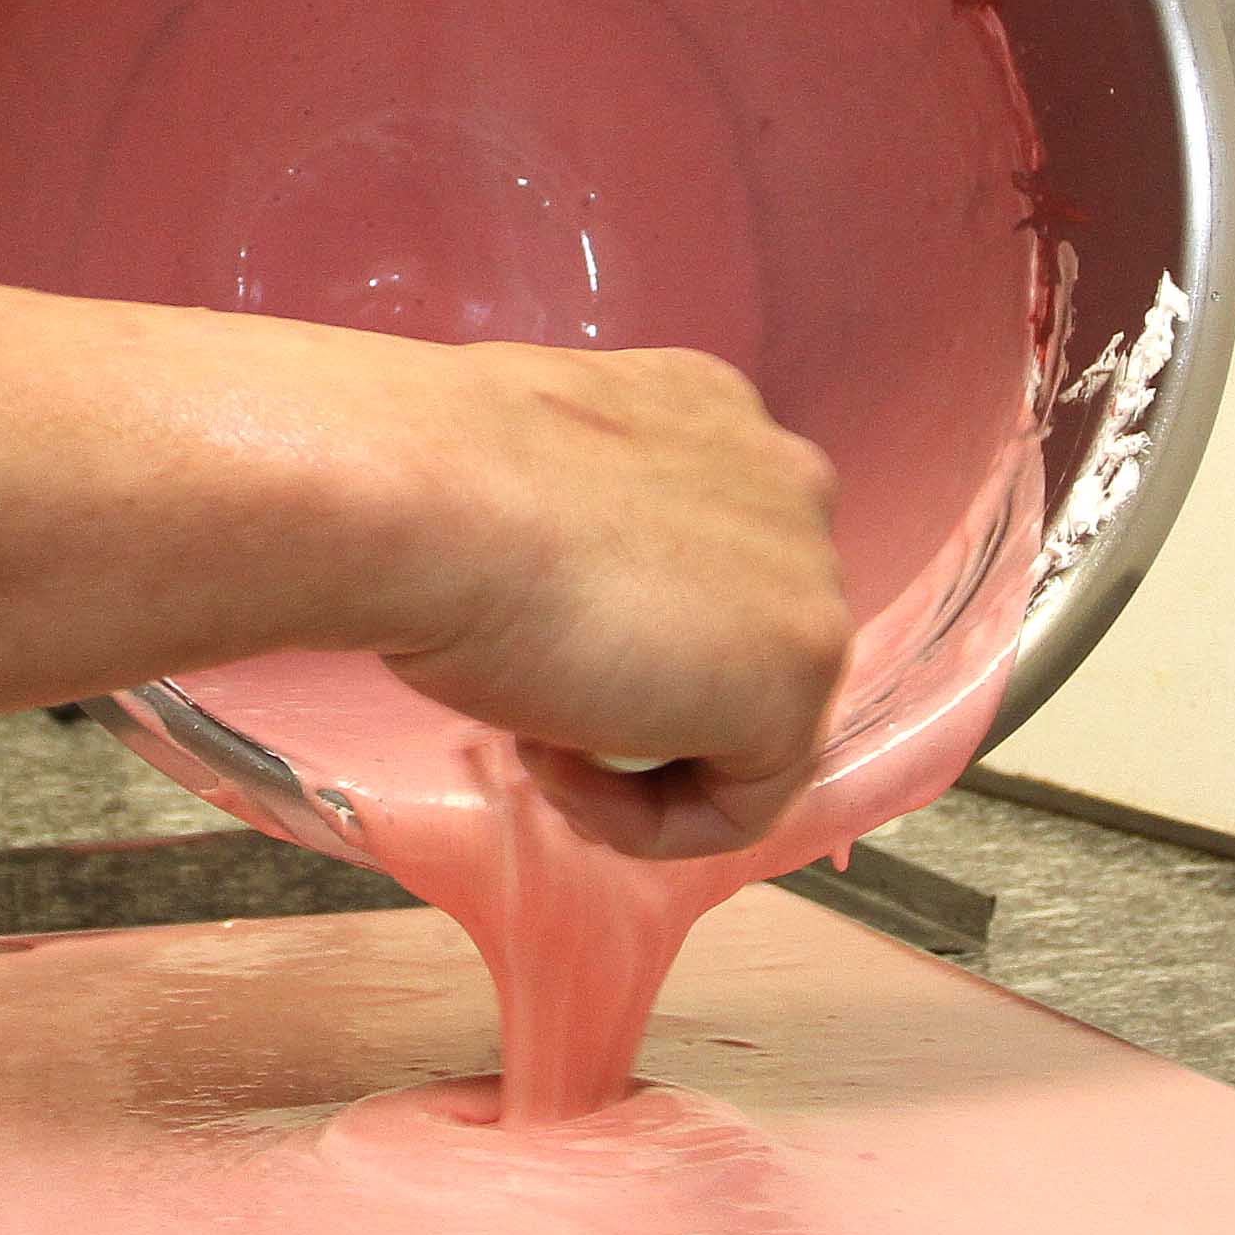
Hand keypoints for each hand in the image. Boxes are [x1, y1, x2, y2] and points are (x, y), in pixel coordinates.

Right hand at [374, 345, 853, 862]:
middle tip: (532, 701)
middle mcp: (788, 480)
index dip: (619, 624)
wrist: (424, 494)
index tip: (530, 642)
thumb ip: (587, 532)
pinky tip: (562, 771)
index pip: (708, 557)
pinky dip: (650, 821)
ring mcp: (810, 578)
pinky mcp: (797, 679)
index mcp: (718, 413)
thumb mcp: (528, 490)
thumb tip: (568, 595)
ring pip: (746, 728)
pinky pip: (740, 804)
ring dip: (638, 760)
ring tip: (537, 742)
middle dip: (639, 692)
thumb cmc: (432, 485)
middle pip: (737, 640)